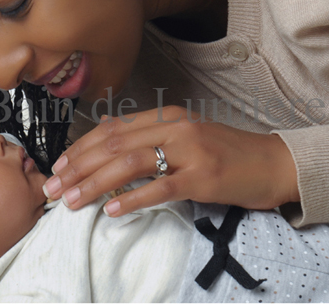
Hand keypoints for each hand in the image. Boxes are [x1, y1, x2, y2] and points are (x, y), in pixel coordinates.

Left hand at [42, 105, 299, 216]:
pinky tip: (111, 211)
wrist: (273, 163)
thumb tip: (107, 139)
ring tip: (73, 201)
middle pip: (113, 145)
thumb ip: (149, 136)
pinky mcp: (203, 177)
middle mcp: (174, 128)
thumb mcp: (185, 135)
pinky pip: (160, 187)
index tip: (59, 168)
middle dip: (78, 167)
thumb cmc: (226, 153)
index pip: (111, 129)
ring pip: (129, 164)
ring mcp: (189, 151)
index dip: (80, 148)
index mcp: (166, 117)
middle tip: (54, 189)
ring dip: (95, 184)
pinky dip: (131, 200)